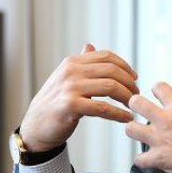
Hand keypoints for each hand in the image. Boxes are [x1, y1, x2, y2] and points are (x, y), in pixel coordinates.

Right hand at [19, 44, 138, 151]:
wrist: (35, 126)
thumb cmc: (54, 103)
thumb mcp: (66, 78)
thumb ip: (80, 63)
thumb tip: (90, 46)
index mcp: (72, 62)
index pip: (106, 57)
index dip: (125, 66)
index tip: (134, 77)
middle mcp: (71, 71)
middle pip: (112, 70)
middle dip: (129, 82)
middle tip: (136, 94)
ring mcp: (70, 87)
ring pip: (110, 87)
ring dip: (127, 97)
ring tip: (133, 106)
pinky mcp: (70, 106)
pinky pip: (103, 108)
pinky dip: (119, 114)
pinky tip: (126, 118)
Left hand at [125, 82, 171, 172]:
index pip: (159, 88)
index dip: (157, 90)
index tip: (159, 96)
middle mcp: (167, 121)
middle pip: (137, 103)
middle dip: (135, 104)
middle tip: (139, 109)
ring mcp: (161, 140)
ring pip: (131, 129)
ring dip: (134, 131)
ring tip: (140, 134)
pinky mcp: (160, 159)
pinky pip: (139, 160)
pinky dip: (142, 161)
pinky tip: (148, 160)